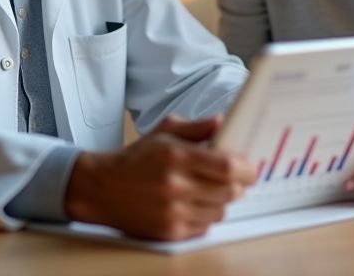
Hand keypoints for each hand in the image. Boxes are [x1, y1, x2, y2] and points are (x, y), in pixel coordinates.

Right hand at [64, 115, 257, 240]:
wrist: (103, 189)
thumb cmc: (136, 158)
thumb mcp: (164, 132)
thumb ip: (197, 127)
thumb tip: (223, 122)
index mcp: (177, 156)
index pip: (227, 166)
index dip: (246, 168)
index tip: (250, 166)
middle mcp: (176, 185)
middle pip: (230, 191)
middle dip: (238, 184)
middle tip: (234, 177)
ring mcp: (173, 212)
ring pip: (220, 210)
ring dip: (222, 200)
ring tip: (210, 189)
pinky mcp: (171, 232)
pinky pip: (205, 226)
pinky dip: (206, 215)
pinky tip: (195, 203)